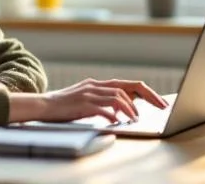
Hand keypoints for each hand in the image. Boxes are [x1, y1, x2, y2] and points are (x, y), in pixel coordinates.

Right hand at [7, 78, 167, 123]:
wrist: (43, 105)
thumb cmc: (65, 106)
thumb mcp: (86, 100)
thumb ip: (103, 101)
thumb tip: (123, 107)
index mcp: (98, 84)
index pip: (128, 84)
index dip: (146, 92)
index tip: (160, 101)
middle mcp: (96, 85)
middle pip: (127, 87)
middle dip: (148, 96)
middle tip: (161, 107)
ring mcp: (89, 93)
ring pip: (118, 96)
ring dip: (131, 108)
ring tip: (136, 118)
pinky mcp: (82, 103)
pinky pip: (103, 107)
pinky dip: (113, 114)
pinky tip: (118, 121)